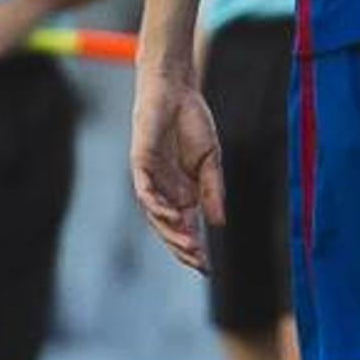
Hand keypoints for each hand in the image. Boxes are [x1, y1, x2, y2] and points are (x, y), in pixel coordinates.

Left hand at [130, 74, 226, 273]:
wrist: (177, 91)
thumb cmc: (192, 122)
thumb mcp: (211, 161)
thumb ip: (213, 190)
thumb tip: (219, 223)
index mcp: (183, 193)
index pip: (186, 228)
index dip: (194, 248)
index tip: (206, 268)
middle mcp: (165, 191)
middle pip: (170, 228)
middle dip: (183, 248)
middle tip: (199, 262)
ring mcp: (152, 180)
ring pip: (156, 215)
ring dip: (171, 232)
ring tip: (190, 246)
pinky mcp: (140, 165)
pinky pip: (145, 192)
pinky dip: (157, 206)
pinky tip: (173, 217)